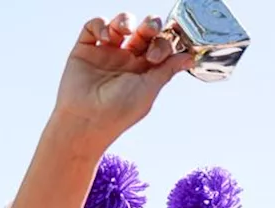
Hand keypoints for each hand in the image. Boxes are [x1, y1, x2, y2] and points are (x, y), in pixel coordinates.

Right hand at [53, 12, 194, 143]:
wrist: (86, 120)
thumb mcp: (150, 89)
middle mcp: (126, 61)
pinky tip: (106, 37)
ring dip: (126, 20)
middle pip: (143, 32)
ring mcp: (106, 54)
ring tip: (126, 30)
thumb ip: (168, 69)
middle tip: (150, 29)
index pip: (160, 47)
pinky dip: (101, 25)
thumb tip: (189, 57)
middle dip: (150, 25)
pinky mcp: (85, 50)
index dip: (163, 44)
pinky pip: (93, 26)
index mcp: (144, 72)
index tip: (157, 56)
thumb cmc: (118, 112)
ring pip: (120, 25)